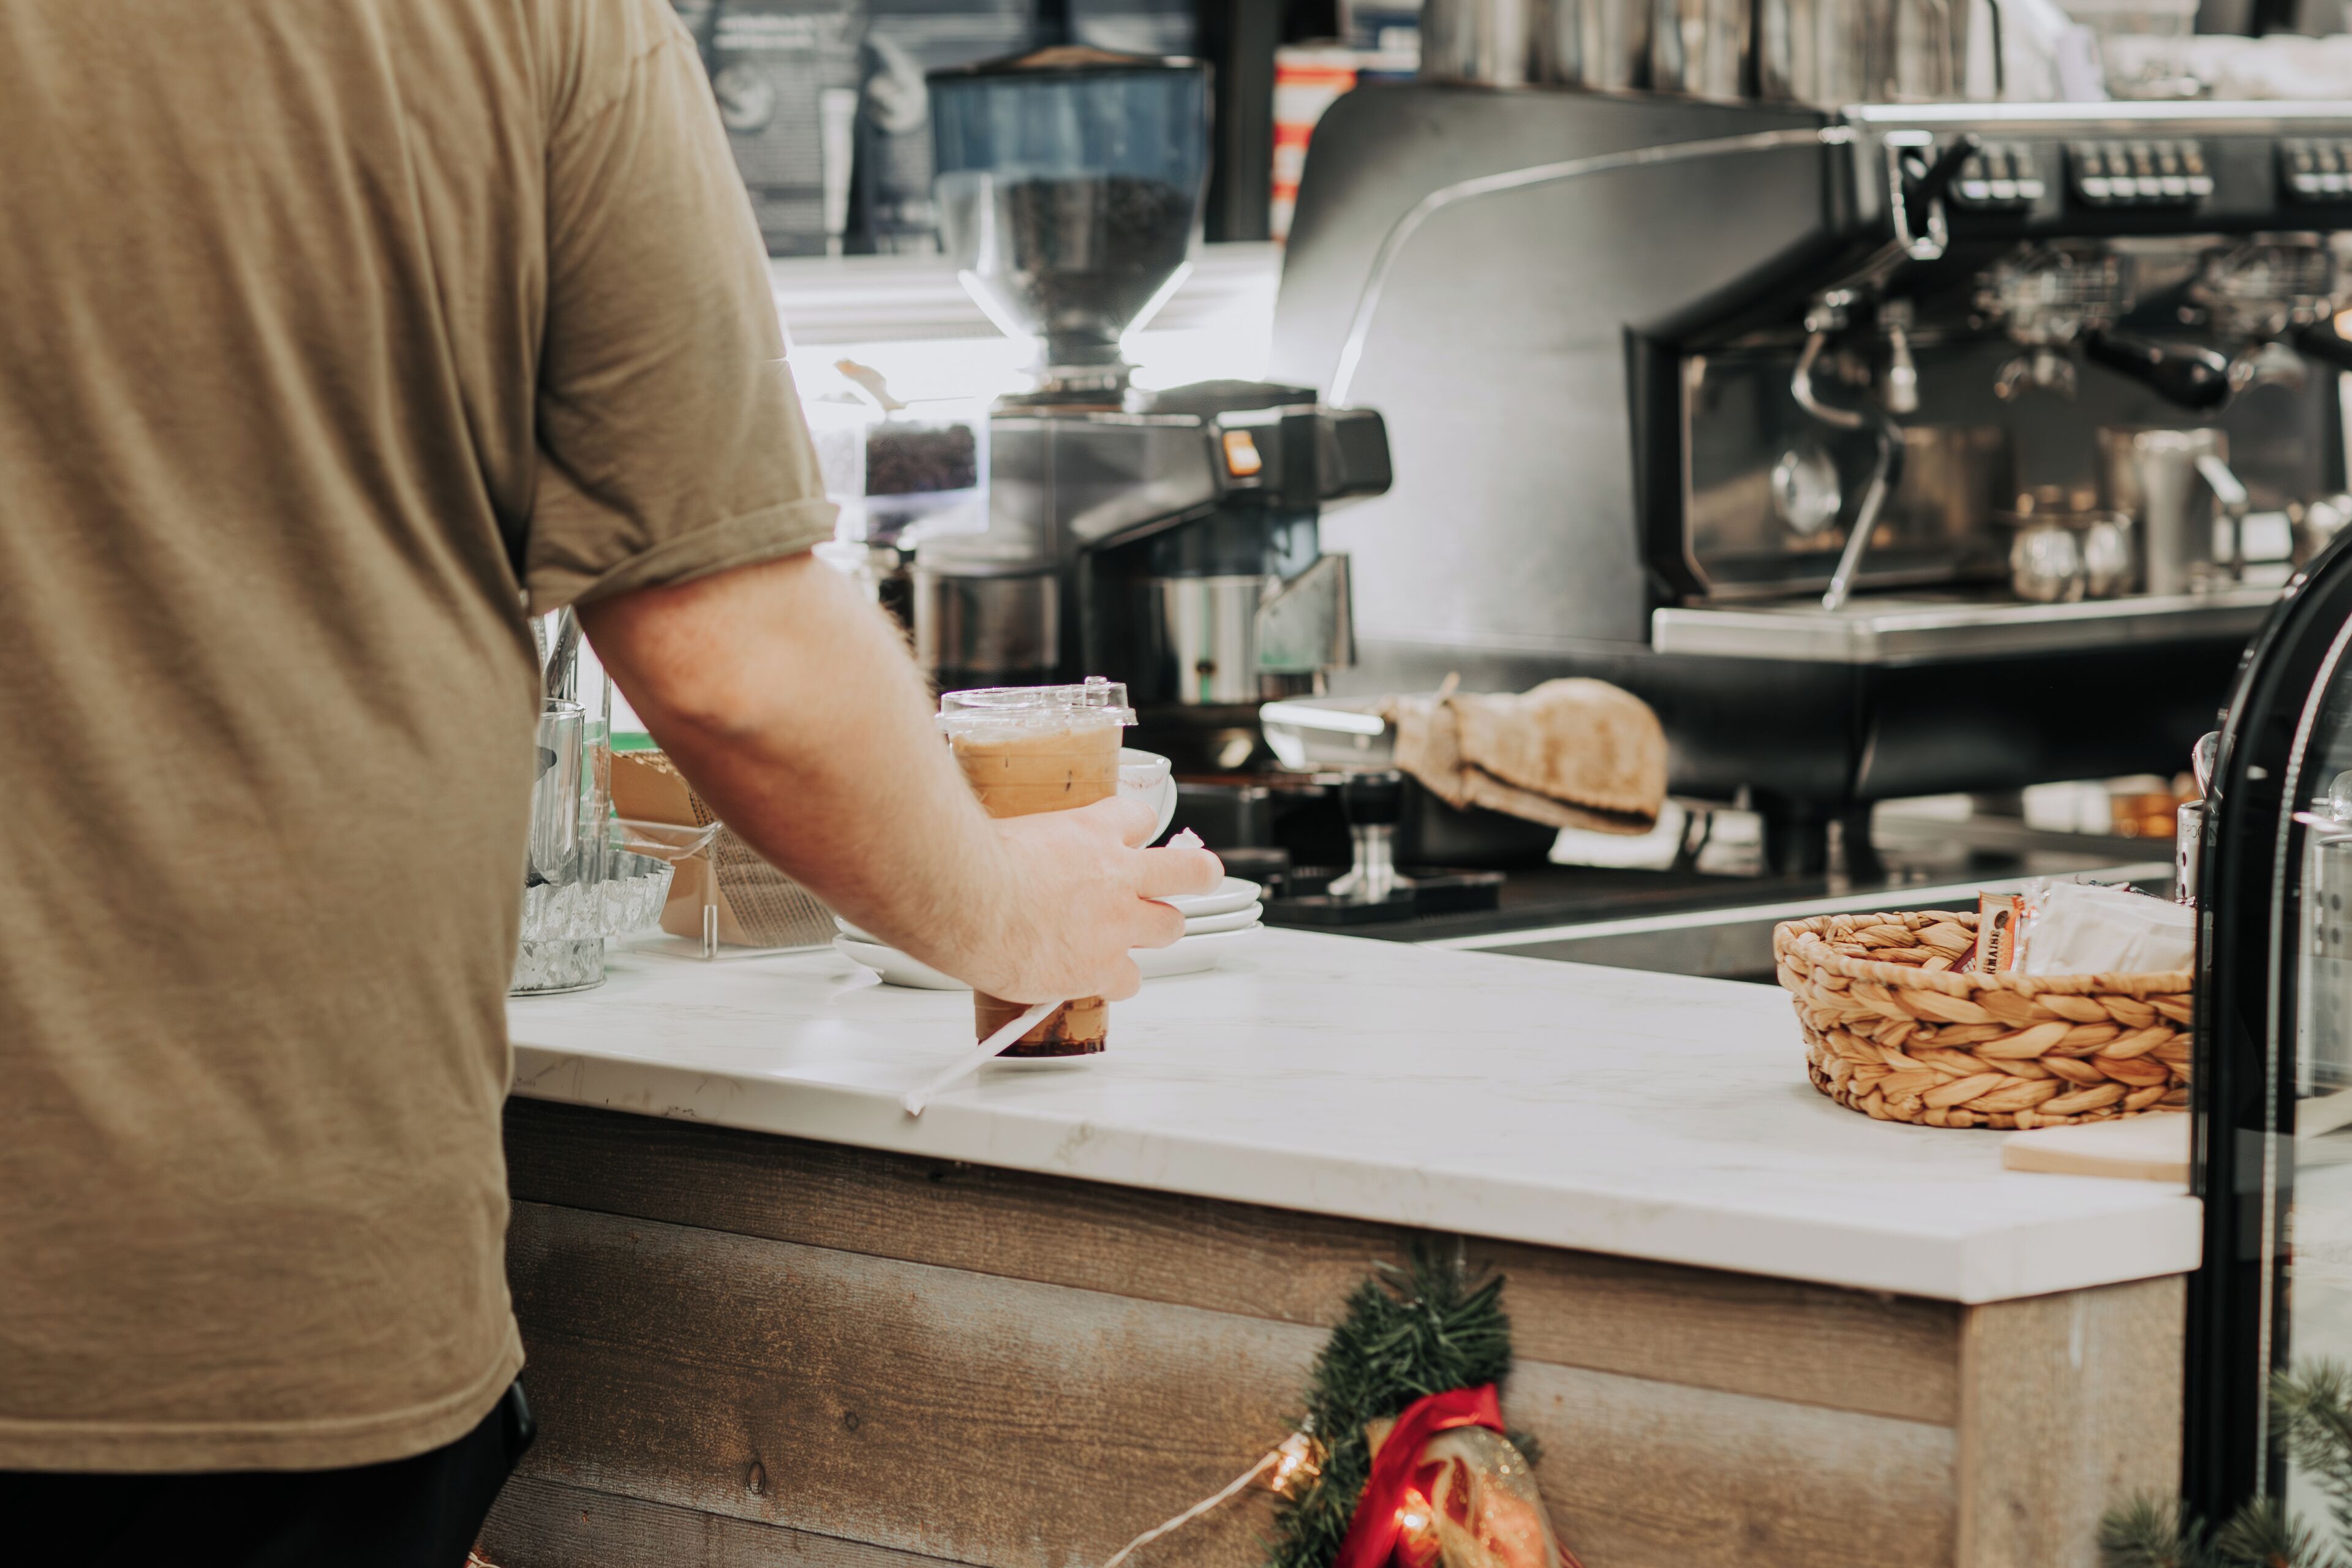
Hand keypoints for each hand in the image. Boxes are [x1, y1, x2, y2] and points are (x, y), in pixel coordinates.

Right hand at [971, 797, 1223, 1003]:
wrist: (963, 899)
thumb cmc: (970, 861)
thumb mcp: (1007, 828)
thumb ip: (1028, 840)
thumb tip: (1008, 843)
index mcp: (1092, 830)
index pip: (1139, 818)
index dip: (1136, 830)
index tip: (1130, 839)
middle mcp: (1116, 875)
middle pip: (1190, 871)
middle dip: (1197, 874)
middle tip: (1197, 877)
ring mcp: (1115, 924)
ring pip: (1170, 928)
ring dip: (1154, 930)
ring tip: (1132, 935)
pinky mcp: (1101, 968)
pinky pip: (1130, 981)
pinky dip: (1116, 980)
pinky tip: (1096, 976)